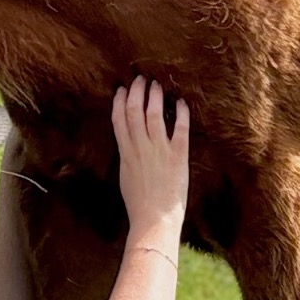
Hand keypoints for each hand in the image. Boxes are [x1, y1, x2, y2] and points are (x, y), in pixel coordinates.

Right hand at [112, 77, 189, 233]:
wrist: (154, 220)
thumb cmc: (139, 204)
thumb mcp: (126, 177)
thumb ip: (128, 158)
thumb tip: (129, 145)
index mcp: (126, 153)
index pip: (119, 119)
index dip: (119, 101)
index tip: (121, 89)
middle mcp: (140, 148)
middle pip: (134, 111)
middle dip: (136, 92)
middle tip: (140, 79)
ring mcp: (159, 150)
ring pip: (154, 114)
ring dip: (155, 97)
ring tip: (156, 85)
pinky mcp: (178, 156)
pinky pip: (180, 128)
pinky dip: (180, 113)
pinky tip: (181, 102)